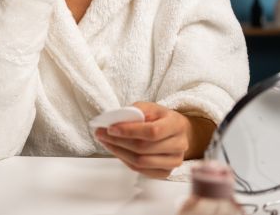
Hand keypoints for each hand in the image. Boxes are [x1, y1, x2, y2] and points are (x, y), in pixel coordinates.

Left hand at [94, 102, 212, 178]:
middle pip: (144, 148)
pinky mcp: (166, 172)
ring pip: (141, 162)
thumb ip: (135, 111)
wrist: (177, 132)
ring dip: (119, 152)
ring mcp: (174, 161)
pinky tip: (117, 151)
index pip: (152, 132)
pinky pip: (141, 171)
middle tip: (100, 134)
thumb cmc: (160, 118)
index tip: (110, 128)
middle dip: (118, 141)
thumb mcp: (150, 108)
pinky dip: (126, 161)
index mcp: (176, 124)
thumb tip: (114, 121)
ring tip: (106, 142)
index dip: (129, 131)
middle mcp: (179, 145)